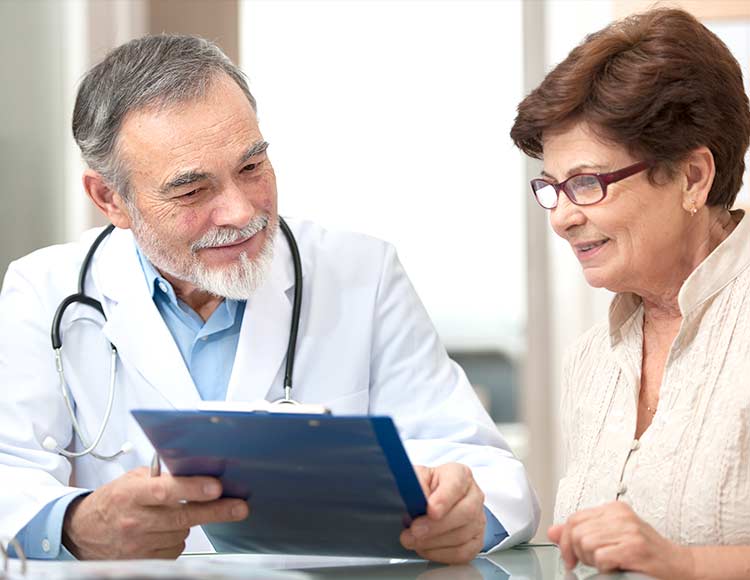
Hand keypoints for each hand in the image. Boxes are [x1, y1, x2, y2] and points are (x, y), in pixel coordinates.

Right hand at [62, 467, 248, 558]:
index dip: (192, 489)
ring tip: (171, 514)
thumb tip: (194, 470)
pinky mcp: (143, 562)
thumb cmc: (113, 501)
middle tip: (239, 507)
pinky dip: (176, 538)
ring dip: (187, 522)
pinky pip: (175, 548)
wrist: (82, 533)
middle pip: (182, 516)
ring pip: (182, 532)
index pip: (164, 491)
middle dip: (215, 511)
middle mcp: (134, 521)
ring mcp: (138, 545)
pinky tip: (163, 530)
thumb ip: (159, 476)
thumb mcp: (131, 480)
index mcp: (130, 495)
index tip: (216, 488)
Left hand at [400, 463, 485, 563]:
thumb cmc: (426, 487)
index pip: (457, 483)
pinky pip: (463, 553)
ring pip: (462, 535)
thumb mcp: (416, 477)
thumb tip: (414, 497)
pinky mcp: (476, 540)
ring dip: (434, 542)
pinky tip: (425, 548)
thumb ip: (415, 483)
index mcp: (459, 474)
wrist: (432, 501)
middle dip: (436, 526)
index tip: (430, 510)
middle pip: (465, 512)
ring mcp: (478, 518)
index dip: (444, 498)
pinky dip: (440, 554)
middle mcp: (473, 495)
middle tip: (414, 531)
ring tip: (413, 540)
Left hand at [548, 501, 694, 578]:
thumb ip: (581, 532)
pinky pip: (600, 557)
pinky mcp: (634, 547)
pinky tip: (615, 567)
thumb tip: (552, 531)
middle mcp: (620, 515)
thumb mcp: (611, 537)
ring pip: (585, 543)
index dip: (565, 540)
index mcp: (613, 509)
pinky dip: (603, 567)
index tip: (569, 557)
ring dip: (591, 561)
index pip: (574, 518)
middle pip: (576, 531)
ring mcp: (628, 530)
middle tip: (591, 562)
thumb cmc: (646, 553)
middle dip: (577, 552)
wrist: (680, 566)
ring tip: (606, 564)